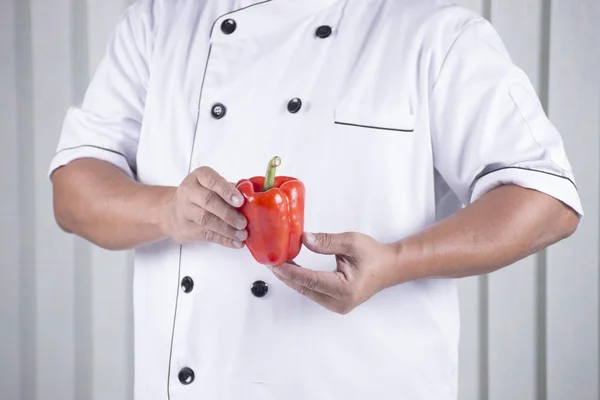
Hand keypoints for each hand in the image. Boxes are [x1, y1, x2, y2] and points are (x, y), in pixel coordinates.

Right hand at [159, 166, 247, 247]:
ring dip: (227, 229)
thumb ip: (231, 189)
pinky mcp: (185, 228)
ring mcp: (184, 210)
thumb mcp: (213, 186)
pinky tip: (235, 242)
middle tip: (243, 222)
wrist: (172, 212)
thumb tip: (253, 197)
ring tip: (242, 234)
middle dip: (228, 213)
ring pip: (206, 220)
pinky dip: (223, 239)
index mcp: (199, 176)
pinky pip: (206, 234)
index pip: (212, 180)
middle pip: (208, 201)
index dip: (227, 191)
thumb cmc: (201, 196)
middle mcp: (188, 191)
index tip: (240, 201)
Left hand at [270, 232, 396, 314]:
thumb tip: (304, 239)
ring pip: (307, 291)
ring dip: (292, 278)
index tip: (274, 264)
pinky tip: (291, 269)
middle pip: (305, 288)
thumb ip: (326, 242)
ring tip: (277, 263)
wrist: (390, 267)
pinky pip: (312, 292)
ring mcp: (338, 306)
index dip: (290, 272)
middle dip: (286, 275)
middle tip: (269, 261)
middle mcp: (341, 302)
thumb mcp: (351, 242)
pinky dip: (301, 280)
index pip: (311, 280)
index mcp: (346, 289)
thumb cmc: (374, 255)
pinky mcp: (335, 304)